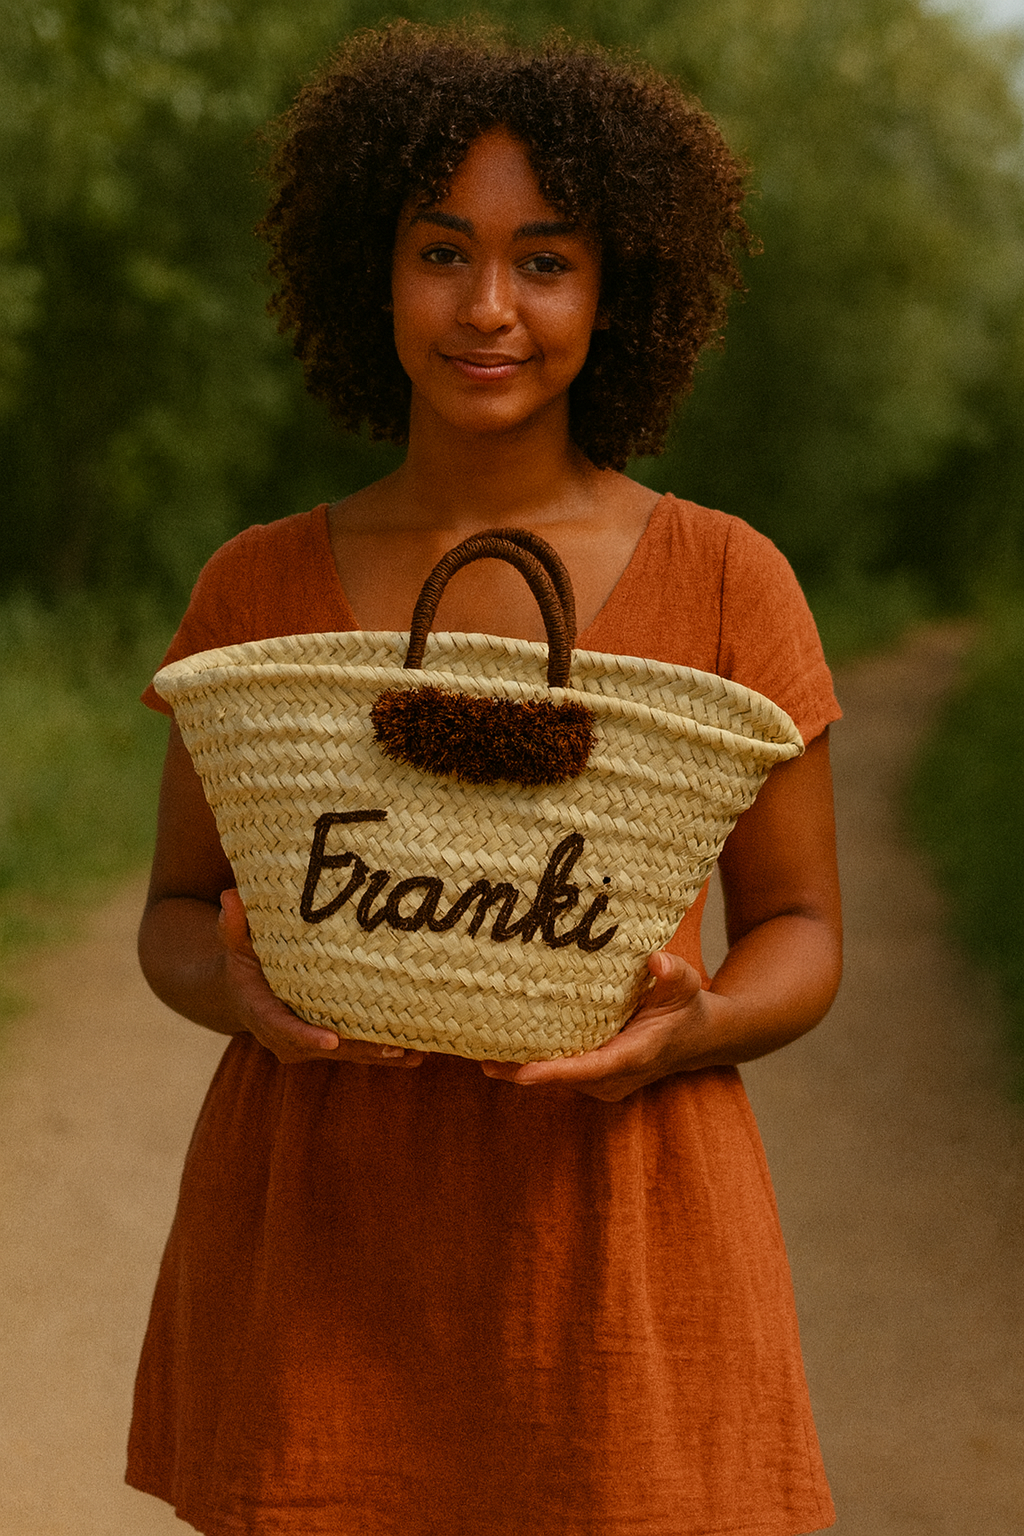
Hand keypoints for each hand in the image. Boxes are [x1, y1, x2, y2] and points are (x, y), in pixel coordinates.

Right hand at [218, 890, 425, 1068]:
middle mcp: (287, 1037)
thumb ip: (233, 926)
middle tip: (393, 1047)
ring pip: (348, 1054)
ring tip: (415, 1053)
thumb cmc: (245, 963)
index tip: (332, 1040)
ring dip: (381, 1055)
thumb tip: (231, 897)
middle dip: (360, 1050)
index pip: (284, 1029)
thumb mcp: (235, 944)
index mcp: (263, 1013)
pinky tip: (418, 1055)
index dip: (307, 1037)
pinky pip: (358, 1052)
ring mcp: (310, 1045)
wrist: (246, 993)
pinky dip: (386, 1055)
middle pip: (328, 1049)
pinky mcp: (330, 1045)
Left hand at [480, 950, 719, 1101]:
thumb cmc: (686, 1008)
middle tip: (482, 1057)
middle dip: (523, 1071)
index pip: (592, 1068)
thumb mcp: (687, 986)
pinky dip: (531, 1064)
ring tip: (479, 1054)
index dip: (556, 1072)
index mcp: (636, 1056)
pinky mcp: (593, 1076)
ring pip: (556, 1078)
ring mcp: (603, 1081)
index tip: (524, 1073)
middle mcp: (616, 1076)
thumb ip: (674, 974)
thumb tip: (657, 962)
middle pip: (563, 1078)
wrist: (696, 1038)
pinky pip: (559, 1072)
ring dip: (520, 1070)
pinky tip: (499, 1051)